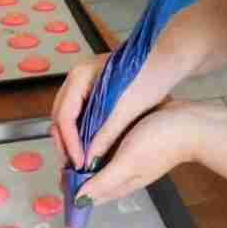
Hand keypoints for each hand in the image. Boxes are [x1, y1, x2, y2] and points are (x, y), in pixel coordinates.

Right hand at [49, 50, 177, 169]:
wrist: (166, 62)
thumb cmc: (149, 78)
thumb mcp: (126, 110)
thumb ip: (105, 135)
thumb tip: (89, 160)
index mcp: (80, 75)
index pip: (65, 115)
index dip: (70, 142)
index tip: (79, 162)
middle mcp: (76, 76)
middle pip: (60, 115)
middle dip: (66, 142)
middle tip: (74, 165)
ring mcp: (83, 81)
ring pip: (67, 115)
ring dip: (71, 138)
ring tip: (79, 159)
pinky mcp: (92, 88)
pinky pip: (78, 112)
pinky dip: (80, 130)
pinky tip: (87, 145)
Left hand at [74, 101, 207, 205]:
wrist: (190, 124)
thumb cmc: (160, 143)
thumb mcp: (127, 163)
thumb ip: (103, 181)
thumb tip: (78, 201)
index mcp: (120, 184)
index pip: (89, 192)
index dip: (71, 185)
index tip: (58, 171)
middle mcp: (123, 173)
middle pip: (93, 176)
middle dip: (77, 169)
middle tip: (62, 150)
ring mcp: (130, 157)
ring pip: (101, 160)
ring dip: (87, 154)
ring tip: (73, 138)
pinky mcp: (135, 141)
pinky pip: (111, 145)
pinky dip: (99, 141)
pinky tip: (92, 128)